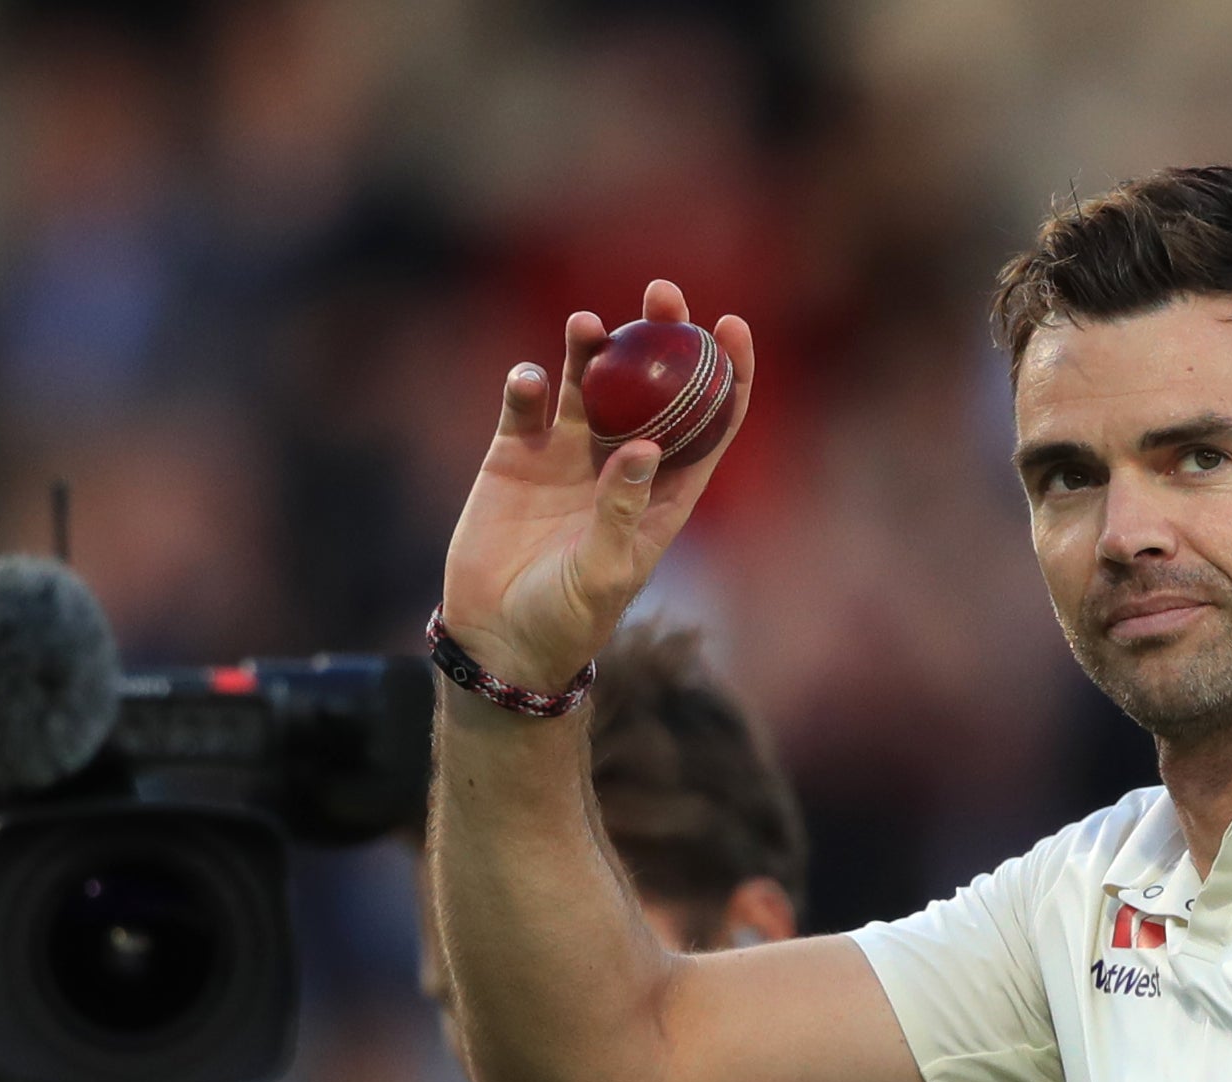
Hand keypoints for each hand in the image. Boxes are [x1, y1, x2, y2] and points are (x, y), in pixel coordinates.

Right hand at [440, 279, 755, 691]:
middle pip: (651, 385)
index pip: (709, 422)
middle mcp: (620, 464)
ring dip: (590, 347)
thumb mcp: (605, 573)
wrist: (500, 639)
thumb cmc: (568, 619)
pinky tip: (530, 380)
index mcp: (663, 492)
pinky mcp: (515, 456)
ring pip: (587, 382)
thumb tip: (643, 447)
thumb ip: (623, 511)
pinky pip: (526, 406)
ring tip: (587, 324)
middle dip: (660, 334)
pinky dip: (528, 385)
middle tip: (662, 292)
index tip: (730, 325)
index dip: (727, 372)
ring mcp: (567, 455)